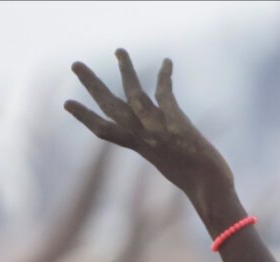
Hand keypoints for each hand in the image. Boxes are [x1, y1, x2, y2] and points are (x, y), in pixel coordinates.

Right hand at [65, 49, 235, 221]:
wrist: (211, 193)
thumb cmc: (198, 184)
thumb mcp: (172, 167)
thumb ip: (161, 151)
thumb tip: (159, 146)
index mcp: (142, 149)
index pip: (106, 132)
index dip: (86, 117)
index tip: (67, 103)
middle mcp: (145, 139)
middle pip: (111, 108)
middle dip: (92, 85)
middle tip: (75, 64)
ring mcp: (159, 132)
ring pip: (134, 96)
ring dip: (126, 71)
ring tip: (119, 50)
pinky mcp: (177, 126)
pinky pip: (166, 96)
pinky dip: (165, 77)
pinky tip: (167, 61)